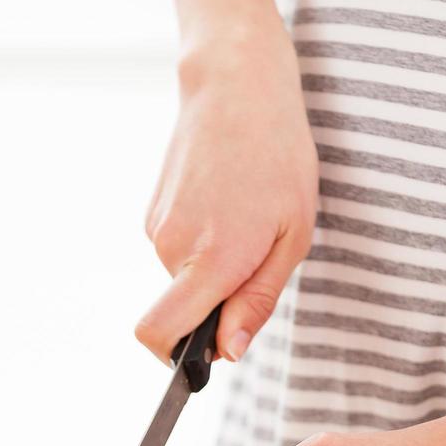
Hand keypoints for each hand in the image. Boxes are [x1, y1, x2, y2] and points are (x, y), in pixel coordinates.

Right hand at [138, 23, 317, 362]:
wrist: (237, 86)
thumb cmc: (279, 158)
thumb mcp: (294, 237)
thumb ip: (257, 301)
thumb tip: (226, 353)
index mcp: (212, 259)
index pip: (159, 333)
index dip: (174, 359)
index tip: (201, 357)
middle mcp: (172, 247)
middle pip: (180, 310)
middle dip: (214, 303)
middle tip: (257, 255)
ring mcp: (156, 227)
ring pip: (180, 278)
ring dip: (212, 266)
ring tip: (246, 216)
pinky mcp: (151, 210)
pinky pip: (177, 250)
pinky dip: (202, 241)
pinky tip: (227, 200)